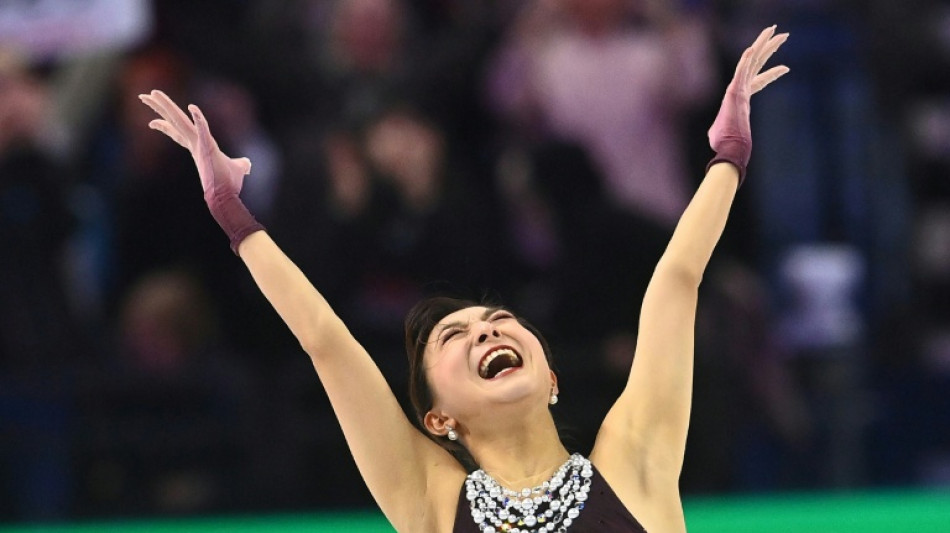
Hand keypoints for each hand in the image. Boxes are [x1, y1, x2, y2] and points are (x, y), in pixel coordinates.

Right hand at [140, 89, 263, 253]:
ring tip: (153, 93)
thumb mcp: (237, 169)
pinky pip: (203, 131)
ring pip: (180, 121)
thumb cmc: (229, 185)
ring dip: (167, 106)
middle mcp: (195, 144)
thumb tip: (248, 165)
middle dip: (160, 107)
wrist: (226, 198)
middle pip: (175, 121)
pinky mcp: (207, 149)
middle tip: (144, 96)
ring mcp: (199, 145)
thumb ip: (241, 164)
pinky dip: (199, 120)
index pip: (179, 132)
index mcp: (200, 146)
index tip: (152, 122)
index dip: (166, 126)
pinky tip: (193, 107)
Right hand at [707, 25, 788, 183]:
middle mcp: (740, 90)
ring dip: (764, 45)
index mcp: (741, 100)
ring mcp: (737, 90)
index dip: (772, 73)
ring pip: (752, 61)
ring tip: (775, 31)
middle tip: (781, 35)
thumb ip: (728, 129)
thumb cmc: (727, 143)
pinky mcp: (733, 93)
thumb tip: (724, 141)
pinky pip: (741, 72)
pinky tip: (753, 49)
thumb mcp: (726, 134)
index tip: (786, 68)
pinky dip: (746, 60)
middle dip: (769, 48)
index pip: (759, 81)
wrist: (729, 148)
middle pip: (757, 63)